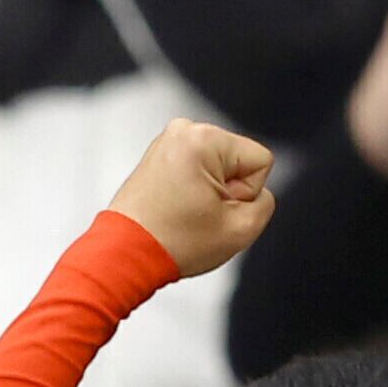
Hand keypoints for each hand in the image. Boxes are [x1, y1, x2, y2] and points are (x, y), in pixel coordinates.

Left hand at [103, 119, 277, 278]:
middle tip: (196, 215)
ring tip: (183, 213)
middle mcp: (183, 131)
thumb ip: (265, 203)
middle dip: (226, 192)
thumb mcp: (241, 230)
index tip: (214, 210)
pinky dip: (192, 192)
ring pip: (219, 168)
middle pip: (238, 162)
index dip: (247, 194)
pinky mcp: (158, 156)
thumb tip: (255, 192)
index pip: (261, 161)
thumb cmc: (171, 243)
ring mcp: (167, 142)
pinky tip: (174, 209)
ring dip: (209, 193)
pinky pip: (197, 171)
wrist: (122, 255)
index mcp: (203, 138)